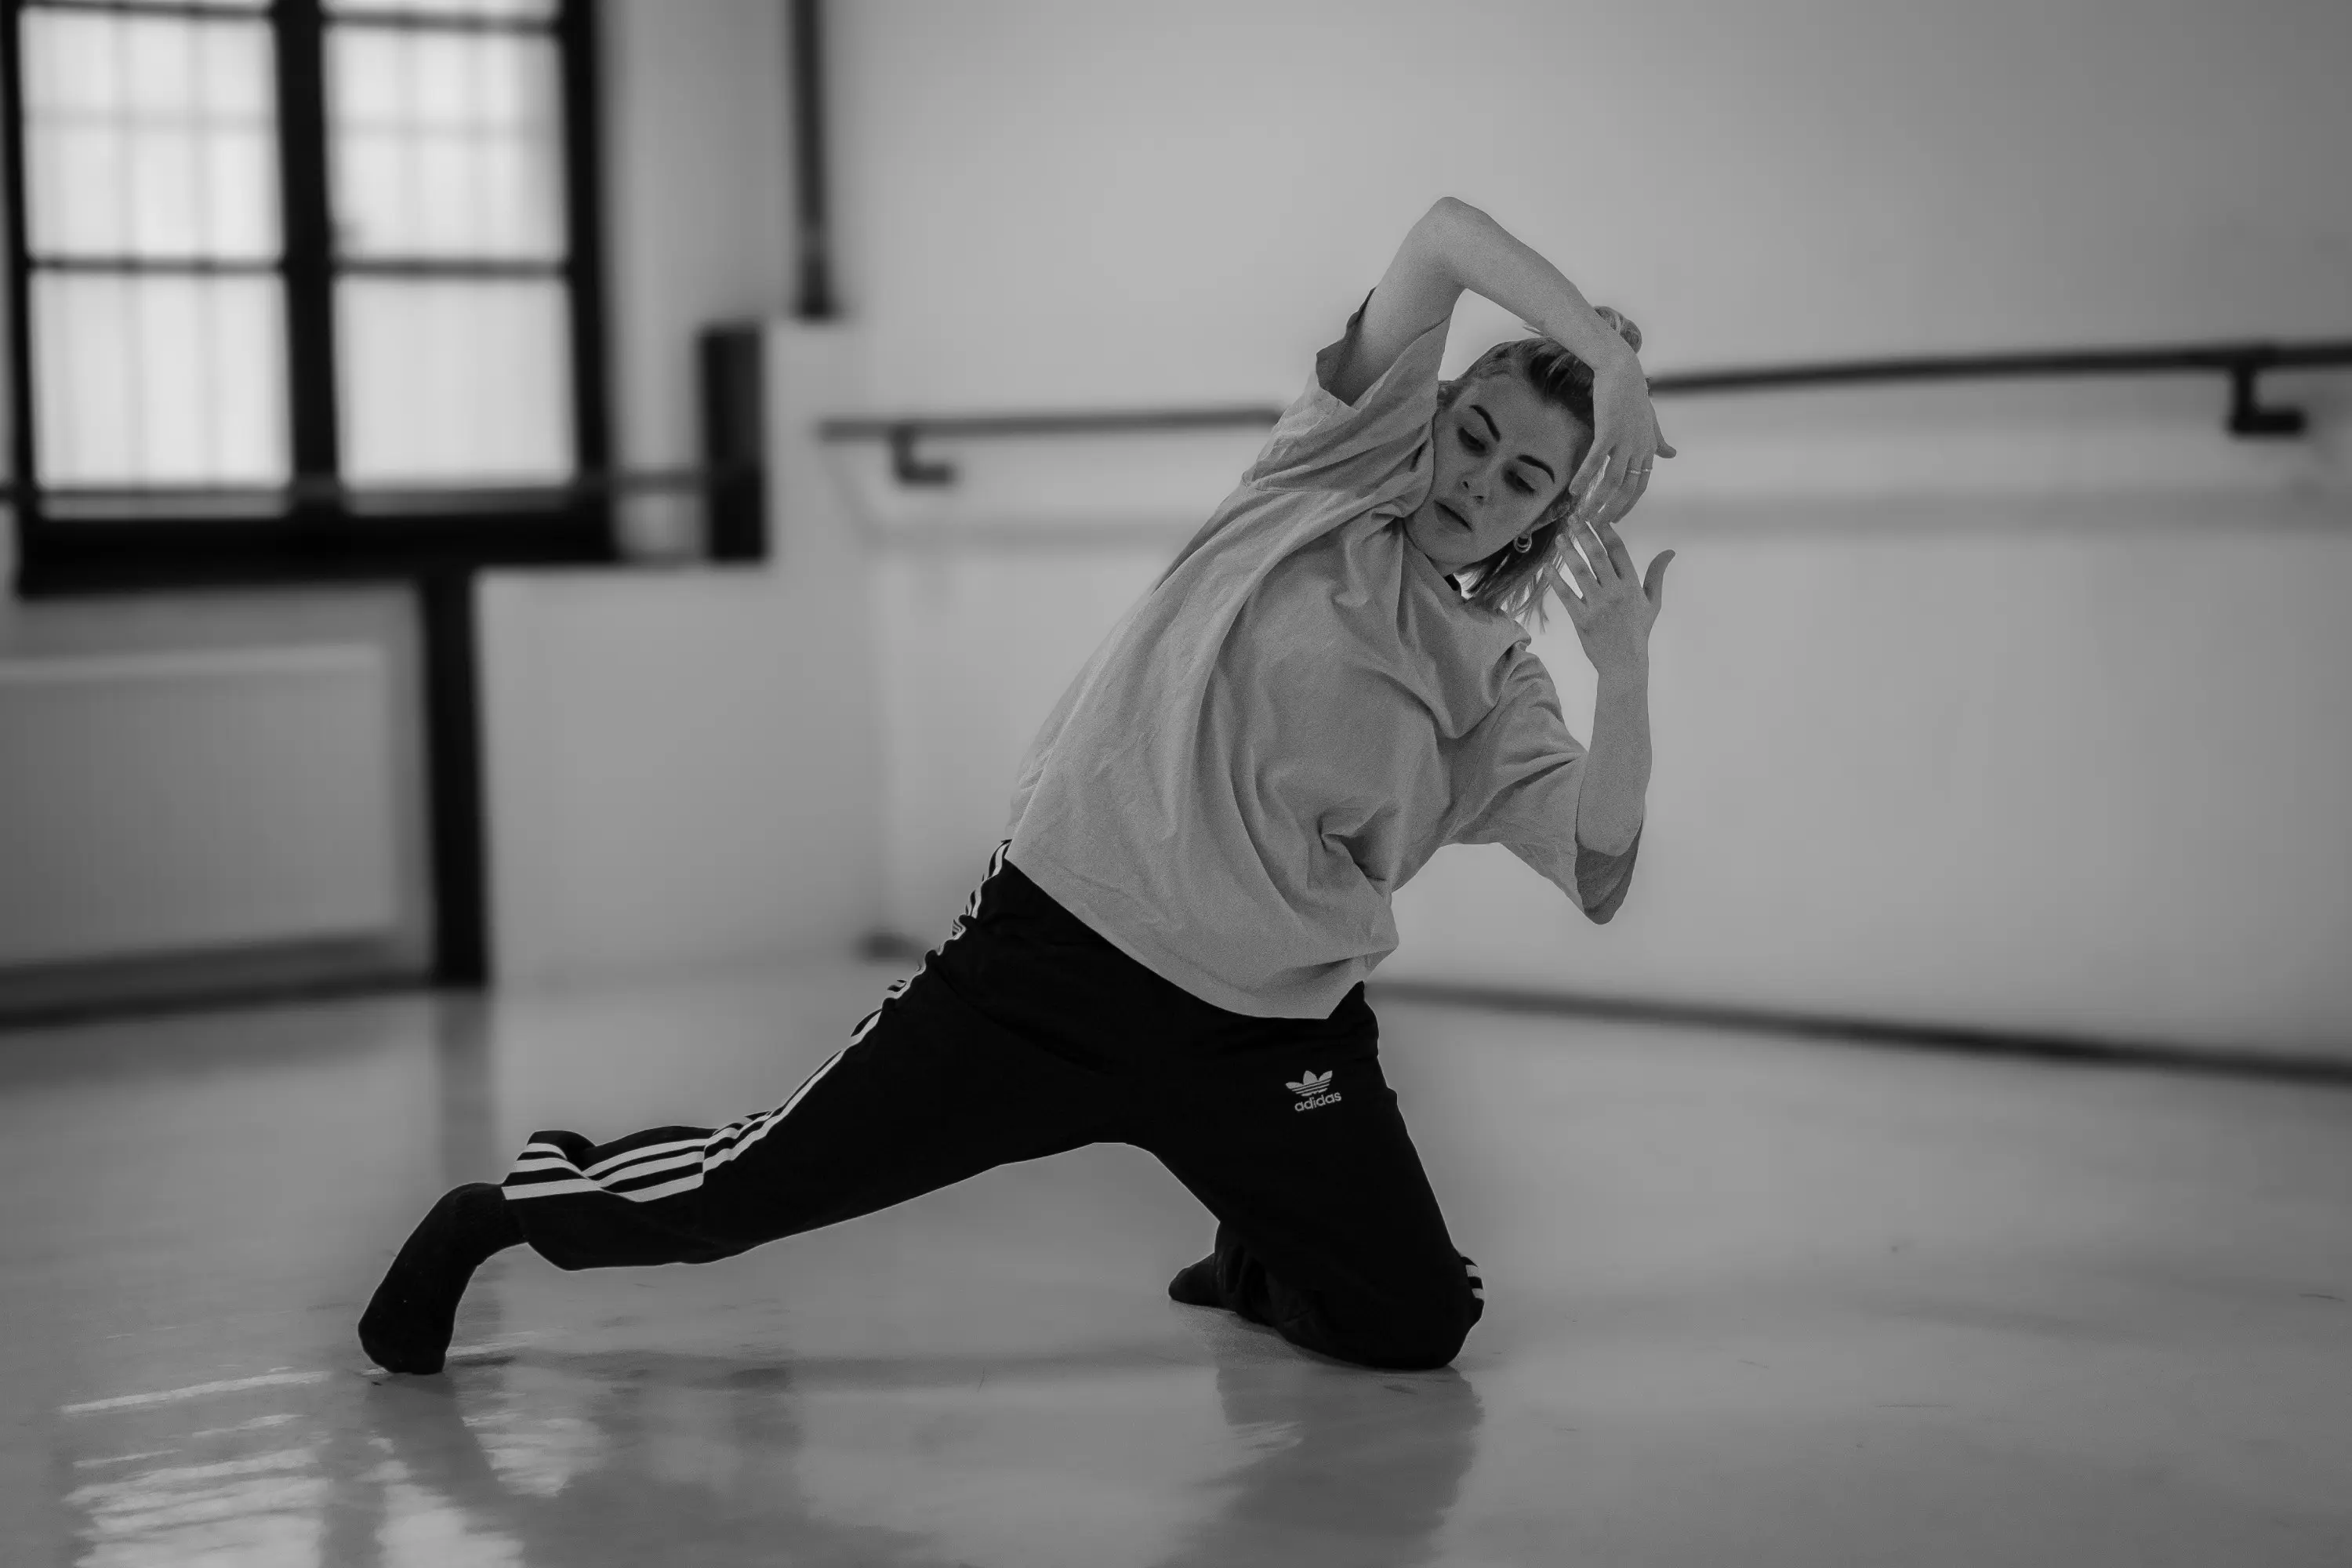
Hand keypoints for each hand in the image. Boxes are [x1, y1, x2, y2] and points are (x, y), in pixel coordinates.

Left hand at [1545, 515, 1672, 676]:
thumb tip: (1669, 552)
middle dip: (1584, 535)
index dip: (1607, 532)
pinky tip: (1547, 568)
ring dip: (1568, 552)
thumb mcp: (1652, 602)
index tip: (1596, 517)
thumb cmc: (1637, 631)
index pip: (1619, 552)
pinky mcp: (1581, 619)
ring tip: (1559, 538)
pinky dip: (1555, 580)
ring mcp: (1597, 605)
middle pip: (1597, 556)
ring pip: (1580, 572)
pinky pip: (1566, 595)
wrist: (1624, 663)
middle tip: (1573, 518)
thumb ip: (1656, 575)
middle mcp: (1615, 592)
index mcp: (1632, 585)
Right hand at [1567, 352, 1674, 530]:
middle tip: (1596, 527)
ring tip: (1583, 516)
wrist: (1622, 370)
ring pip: (1613, 480)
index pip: (1641, 484)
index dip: (1629, 504)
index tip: (1615, 519)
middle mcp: (1638, 448)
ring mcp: (1625, 441)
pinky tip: (1574, 491)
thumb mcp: (1651, 420)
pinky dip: (1585, 478)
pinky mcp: (1609, 431)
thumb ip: (1658, 441)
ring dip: (1597, 501)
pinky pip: (1596, 461)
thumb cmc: (1634, 394)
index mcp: (1647, 448)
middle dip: (1612, 510)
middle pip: (1627, 488)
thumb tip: (1671, 454)